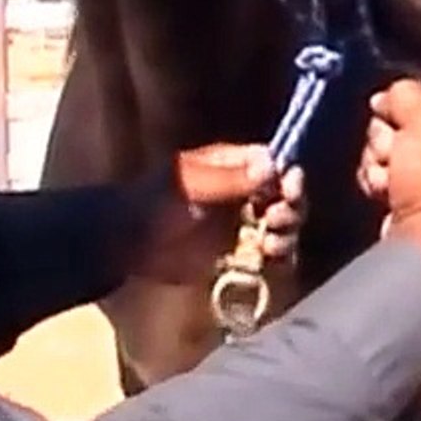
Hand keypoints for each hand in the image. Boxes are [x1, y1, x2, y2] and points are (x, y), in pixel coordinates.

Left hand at [133, 144, 306, 284]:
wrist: (130, 246)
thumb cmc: (155, 203)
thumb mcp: (190, 184)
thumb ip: (230, 178)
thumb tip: (273, 165)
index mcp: (233, 167)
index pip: (274, 165)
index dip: (287, 175)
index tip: (289, 187)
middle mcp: (244, 193)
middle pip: (285, 195)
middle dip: (290, 205)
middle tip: (277, 216)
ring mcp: (243, 224)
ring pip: (283, 225)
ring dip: (286, 232)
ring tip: (271, 241)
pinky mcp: (240, 254)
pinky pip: (271, 253)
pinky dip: (278, 255)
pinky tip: (269, 255)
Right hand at [357, 80, 420, 298]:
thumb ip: (411, 93)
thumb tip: (390, 98)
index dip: (413, 102)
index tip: (391, 109)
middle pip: (416, 130)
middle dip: (393, 134)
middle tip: (391, 149)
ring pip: (398, 157)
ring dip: (381, 161)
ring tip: (386, 178)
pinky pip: (391, 187)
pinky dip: (380, 186)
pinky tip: (381, 194)